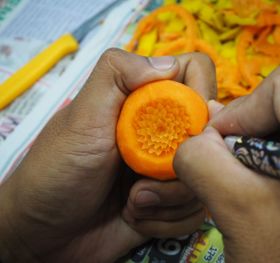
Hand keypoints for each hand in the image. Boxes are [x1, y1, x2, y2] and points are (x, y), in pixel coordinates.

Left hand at [0, 49, 215, 262]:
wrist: (46, 234)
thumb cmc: (59, 171)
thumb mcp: (82, 116)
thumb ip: (116, 75)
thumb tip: (169, 63)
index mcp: (146, 102)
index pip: (196, 76)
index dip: (200, 95)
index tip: (186, 126)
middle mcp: (164, 132)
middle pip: (211, 132)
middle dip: (184, 163)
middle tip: (146, 177)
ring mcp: (168, 169)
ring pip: (207, 175)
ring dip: (169, 198)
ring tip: (133, 202)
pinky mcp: (170, 204)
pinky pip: (195, 210)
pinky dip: (166, 219)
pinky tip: (135, 217)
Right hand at [174, 64, 279, 261]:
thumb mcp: (240, 212)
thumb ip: (204, 163)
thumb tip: (199, 138)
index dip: (244, 109)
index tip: (219, 144)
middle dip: (247, 134)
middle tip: (229, 170)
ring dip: (257, 152)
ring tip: (249, 186)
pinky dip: (272, 164)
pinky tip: (267, 192)